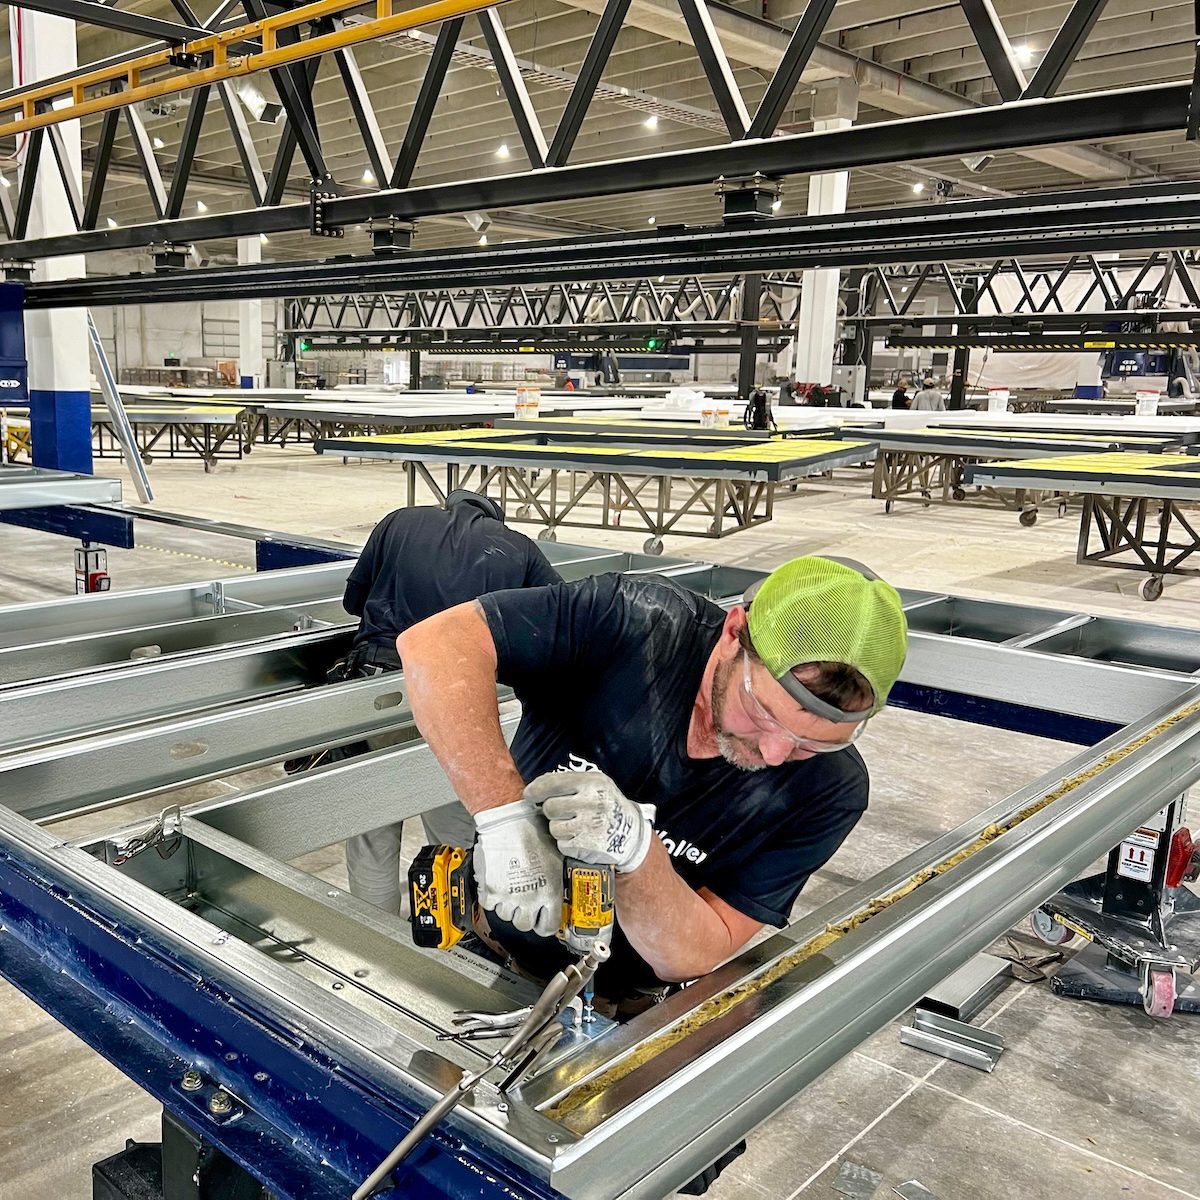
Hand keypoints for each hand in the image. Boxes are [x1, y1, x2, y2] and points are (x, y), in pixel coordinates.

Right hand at [473, 801, 562, 937]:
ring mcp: (509, 897)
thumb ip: (554, 881)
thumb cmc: (533, 832)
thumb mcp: (555, 858)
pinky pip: (490, 904)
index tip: (542, 920)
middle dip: (525, 915)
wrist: (508, 822)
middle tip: (524, 902)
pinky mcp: (491, 891)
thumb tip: (555, 893)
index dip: (545, 924)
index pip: (549, 926)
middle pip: (525, 925)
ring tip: (511, 887)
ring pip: (506, 916)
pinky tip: (499, 882)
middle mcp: (530, 899)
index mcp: (549, 892)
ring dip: (508, 905)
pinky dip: (492, 897)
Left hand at [525, 772, 655, 872]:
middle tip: (564, 812)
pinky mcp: (586, 845)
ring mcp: (590, 825)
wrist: (631, 835)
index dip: (536, 789)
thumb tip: (537, 786)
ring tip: (576, 825)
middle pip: (550, 807)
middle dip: (552, 811)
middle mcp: (592, 802)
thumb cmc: (607, 807)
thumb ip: (568, 782)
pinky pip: (562, 843)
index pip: (553, 783)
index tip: (529, 794)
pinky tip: (581, 837)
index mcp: (593, 783)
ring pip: (554, 827)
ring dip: (560, 827)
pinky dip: (567, 842)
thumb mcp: (595, 785)